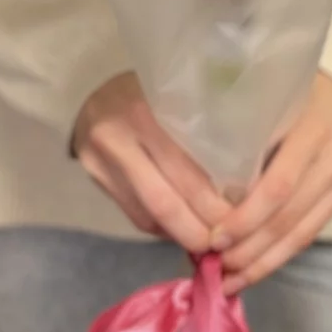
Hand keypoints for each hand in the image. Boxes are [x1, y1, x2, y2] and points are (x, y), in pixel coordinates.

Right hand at [74, 72, 229, 252]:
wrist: (89, 88)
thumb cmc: (150, 89)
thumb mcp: (177, 97)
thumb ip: (202, 132)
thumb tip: (240, 184)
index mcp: (146, 113)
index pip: (185, 173)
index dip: (214, 205)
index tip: (242, 218)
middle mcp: (119, 139)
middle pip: (164, 201)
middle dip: (199, 230)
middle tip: (227, 243)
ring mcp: (101, 162)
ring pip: (148, 216)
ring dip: (181, 234)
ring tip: (210, 241)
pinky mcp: (95, 178)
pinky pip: (135, 216)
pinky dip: (163, 228)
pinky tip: (182, 226)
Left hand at [212, 72, 331, 295]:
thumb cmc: (292, 88)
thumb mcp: (267, 99)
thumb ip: (242, 135)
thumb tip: (198, 187)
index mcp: (313, 128)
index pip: (279, 186)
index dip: (245, 219)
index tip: (212, 239)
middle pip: (289, 217)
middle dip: (249, 250)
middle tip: (213, 269)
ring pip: (302, 233)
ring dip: (263, 263)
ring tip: (229, 281)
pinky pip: (311, 232)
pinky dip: (279, 255)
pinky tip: (253, 270)